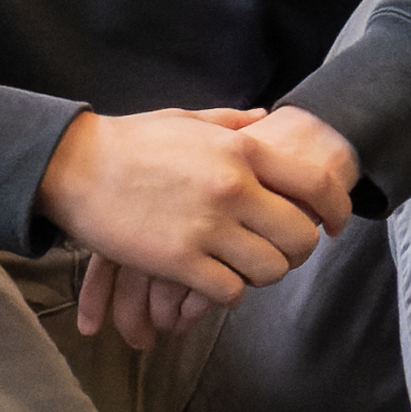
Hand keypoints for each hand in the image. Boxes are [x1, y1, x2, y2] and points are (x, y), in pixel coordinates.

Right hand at [38, 103, 343, 316]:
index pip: (315, 185)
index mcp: (242, 151)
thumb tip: (268, 118)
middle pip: (300, 236)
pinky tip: (216, 282)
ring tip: (247, 267)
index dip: (336, 209)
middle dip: (299, 250)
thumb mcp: (189, 121)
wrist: (74, 167)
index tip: (335, 224)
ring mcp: (207, 227)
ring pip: (269, 269)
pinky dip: (229, 293)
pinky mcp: (178, 261)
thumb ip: (235, 124)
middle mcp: (233, 188)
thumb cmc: (130, 142)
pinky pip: (229, 292)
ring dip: (263, 274)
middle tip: (284, 253)